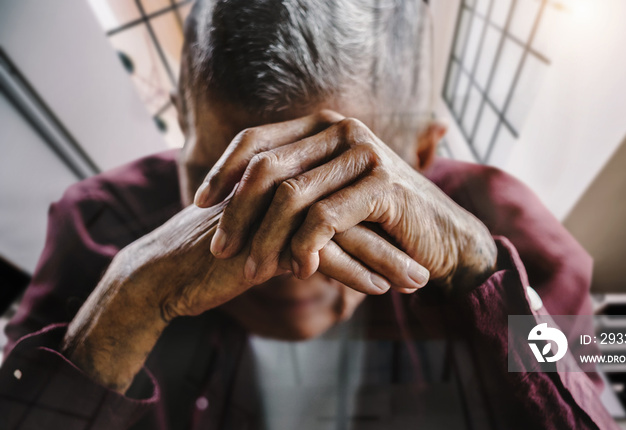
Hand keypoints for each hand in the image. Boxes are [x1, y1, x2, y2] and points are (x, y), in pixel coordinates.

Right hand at [62, 184, 422, 390]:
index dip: (379, 218)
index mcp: (282, 180)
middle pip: (351, 207)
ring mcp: (272, 214)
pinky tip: (379, 289)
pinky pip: (319, 257)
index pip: (343, 193)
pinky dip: (353, 274)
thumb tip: (331, 234)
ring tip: (417, 280)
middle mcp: (280, 190)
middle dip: (394, 237)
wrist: (164, 272)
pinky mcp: (262, 243)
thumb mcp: (259, 231)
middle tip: (429, 258)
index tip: (410, 239)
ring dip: (384, 258)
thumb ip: (293, 222)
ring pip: (344, 232)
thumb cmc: (213, 252)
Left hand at [196, 110, 496, 291]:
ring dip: (266, 238)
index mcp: (324, 126)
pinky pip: (326, 218)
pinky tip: (299, 270)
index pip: (256, 139)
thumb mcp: (330, 197)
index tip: (198, 204)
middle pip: (267, 167)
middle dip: (236, 212)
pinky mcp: (383, 184)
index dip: (222, 171)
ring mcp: (364, 153)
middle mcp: (342, 130)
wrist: (441, 237)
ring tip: (252, 270)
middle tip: (220, 248)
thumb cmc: (379, 222)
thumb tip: (230, 200)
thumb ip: (293, 186)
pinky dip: (306, 246)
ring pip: (291, 196)